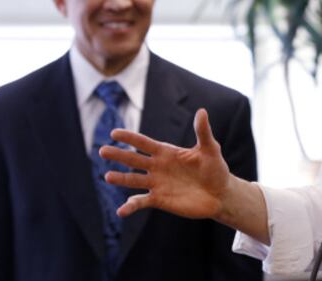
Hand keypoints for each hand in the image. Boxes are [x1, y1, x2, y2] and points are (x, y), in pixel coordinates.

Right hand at [100, 108, 230, 219]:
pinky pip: (141, 202)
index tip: (114, 133)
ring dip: (121, 178)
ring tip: (107, 176)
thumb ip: (203, 132)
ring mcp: (157, 184)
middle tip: (102, 151)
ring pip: (133, 180)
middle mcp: (158, 167)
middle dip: (119, 155)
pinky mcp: (159, 200)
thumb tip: (202, 111)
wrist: (220, 194)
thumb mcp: (210, 149)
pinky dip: (131, 206)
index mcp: (167, 152)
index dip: (130, 138)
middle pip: (134, 159)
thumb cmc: (215, 168)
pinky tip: (121, 210)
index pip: (144, 143)